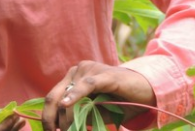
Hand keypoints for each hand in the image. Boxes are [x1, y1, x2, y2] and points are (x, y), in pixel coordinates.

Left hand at [41, 61, 155, 130]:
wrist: (147, 93)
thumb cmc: (121, 102)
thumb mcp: (96, 113)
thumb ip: (80, 117)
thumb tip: (64, 126)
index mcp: (73, 78)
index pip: (52, 97)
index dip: (47, 116)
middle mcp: (78, 71)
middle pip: (54, 95)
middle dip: (51, 117)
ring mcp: (90, 70)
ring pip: (69, 94)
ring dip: (67, 115)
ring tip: (70, 128)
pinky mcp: (106, 75)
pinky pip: (87, 85)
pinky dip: (75, 95)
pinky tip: (66, 104)